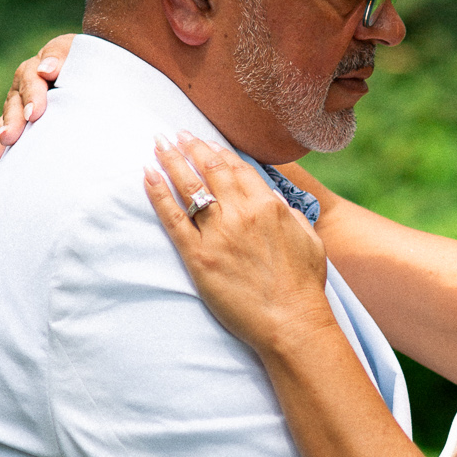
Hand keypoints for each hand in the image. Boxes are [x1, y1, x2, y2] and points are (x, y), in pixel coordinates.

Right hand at [0, 34, 75, 194]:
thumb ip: (63, 59)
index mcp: (37, 70)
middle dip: (11, 125)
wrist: (85, 70)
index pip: (33, 81)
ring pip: (2, 130)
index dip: (33, 96)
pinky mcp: (16, 132)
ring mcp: (16, 112)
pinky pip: (0, 147)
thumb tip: (47, 69)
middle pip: (13, 107)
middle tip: (9, 140)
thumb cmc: (86, 65)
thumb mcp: (80, 55)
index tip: (35, 114)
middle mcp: (21, 90)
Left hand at [145, 137, 331, 354]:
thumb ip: (290, 214)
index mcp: (269, 206)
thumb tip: (274, 199)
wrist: (292, 322)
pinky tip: (147, 175)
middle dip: (191, 147)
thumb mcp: (309, 240)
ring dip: (171, 161)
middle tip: (175, 134)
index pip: (238, 168)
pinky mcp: (199, 257)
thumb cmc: (303, 286)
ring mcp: (218, 234)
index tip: (205, 142)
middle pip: (210, 170)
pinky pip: (173, 218)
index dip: (218, 152)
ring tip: (158, 144)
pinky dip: (157, 193)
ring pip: (189, 187)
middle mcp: (241, 213)